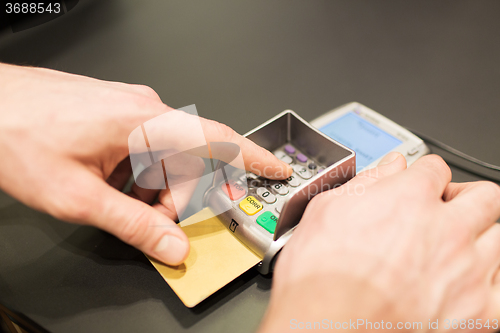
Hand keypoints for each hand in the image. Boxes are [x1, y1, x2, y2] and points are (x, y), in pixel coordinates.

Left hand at [0, 63, 291, 264]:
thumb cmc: (15, 133)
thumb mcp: (79, 196)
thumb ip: (132, 225)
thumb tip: (172, 247)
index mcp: (144, 122)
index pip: (218, 139)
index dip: (253, 157)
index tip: (276, 169)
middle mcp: (143, 108)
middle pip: (186, 160)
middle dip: (177, 197)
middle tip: (155, 225)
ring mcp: (128, 106)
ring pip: (162, 156)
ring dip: (150, 187)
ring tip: (118, 204)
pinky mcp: (113, 110)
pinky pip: (142, 145)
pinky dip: (136, 172)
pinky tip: (108, 184)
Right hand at [260, 153, 499, 331]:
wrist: (325, 324)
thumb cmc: (319, 274)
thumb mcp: (327, 209)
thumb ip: (367, 182)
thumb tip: (389, 166)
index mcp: (410, 198)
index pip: (436, 168)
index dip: (425, 174)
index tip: (420, 185)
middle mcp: (446, 229)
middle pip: (485, 195)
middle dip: (465, 198)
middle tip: (447, 210)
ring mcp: (467, 270)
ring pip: (498, 237)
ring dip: (479, 238)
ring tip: (453, 250)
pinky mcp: (477, 312)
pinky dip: (487, 284)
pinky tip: (464, 286)